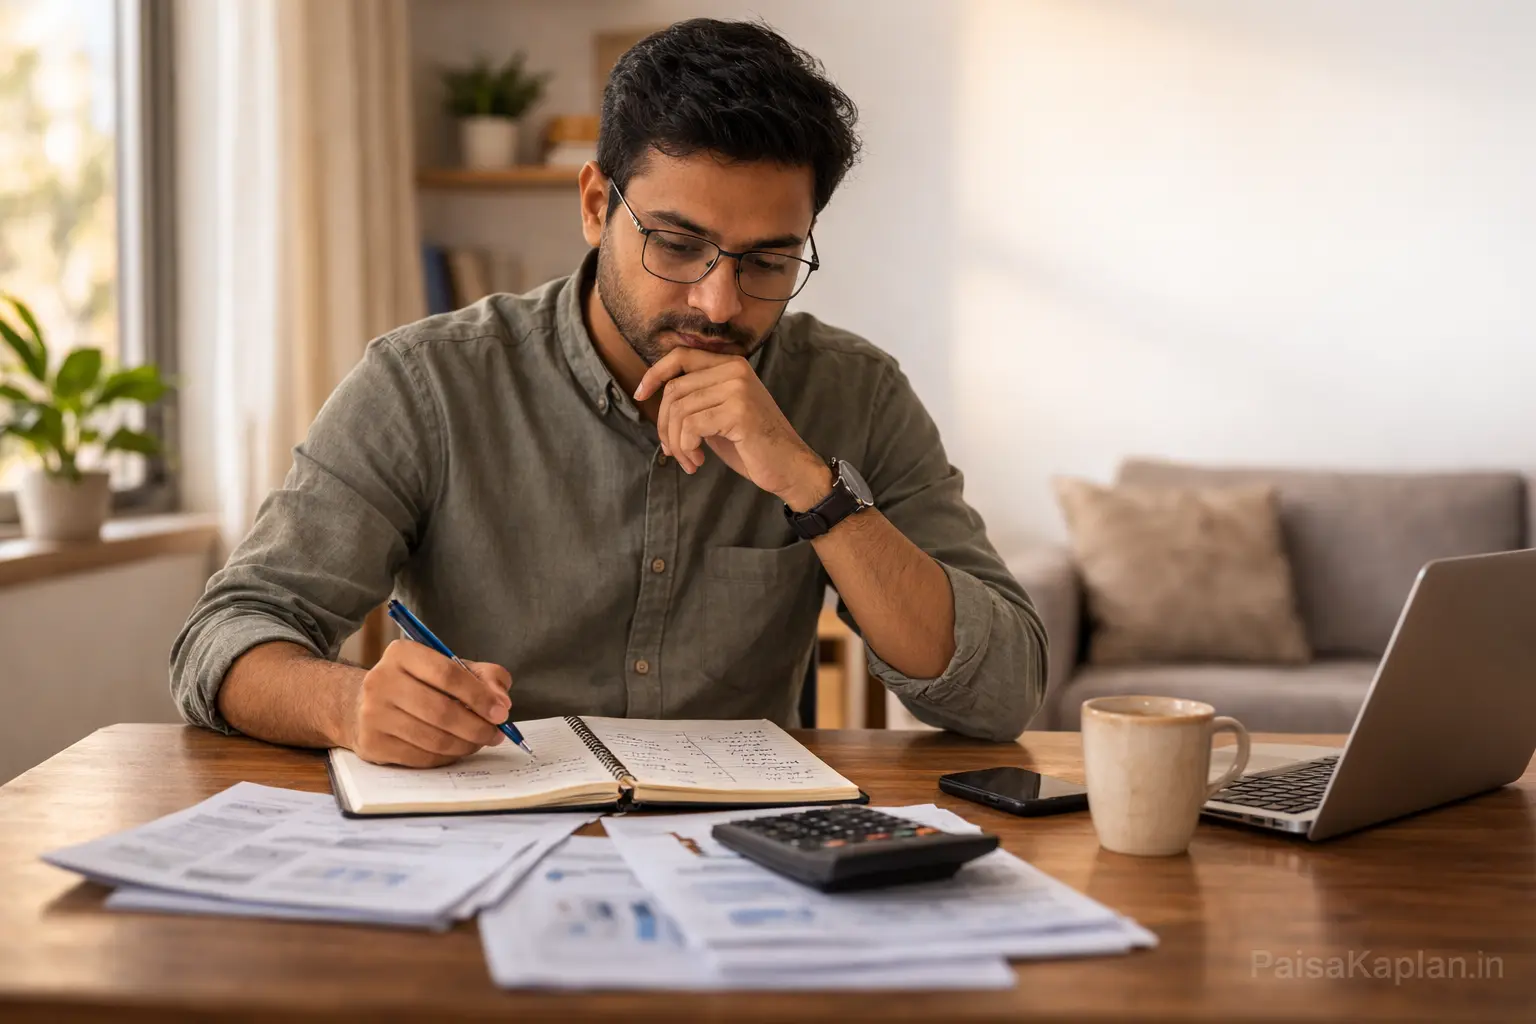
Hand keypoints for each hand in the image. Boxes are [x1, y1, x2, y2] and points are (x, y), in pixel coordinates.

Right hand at [343, 640, 512, 767]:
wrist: (362, 706)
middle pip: (441, 711)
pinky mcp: (372, 744)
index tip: (502, 712)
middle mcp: (381, 681)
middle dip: (477, 727)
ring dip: (465, 745)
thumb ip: (484, 676)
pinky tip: (455, 750)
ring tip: (479, 742)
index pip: (448, 674)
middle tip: (495, 734)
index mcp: (402, 654)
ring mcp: (373, 715)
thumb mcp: (449, 668)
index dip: (480, 696)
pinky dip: (445, 757)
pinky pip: (420, 758)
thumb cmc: (417, 684)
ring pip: (433, 739)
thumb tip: (501, 701)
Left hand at [634, 348, 833, 510]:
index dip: (655, 373)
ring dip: (676, 443)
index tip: (640, 395)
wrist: (789, 467)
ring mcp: (737, 388)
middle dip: (665, 425)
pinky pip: (691, 427)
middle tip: (672, 451)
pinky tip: (698, 463)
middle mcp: (734, 370)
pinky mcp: (738, 411)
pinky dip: (686, 449)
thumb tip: (652, 394)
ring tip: (688, 461)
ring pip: (680, 411)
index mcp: (731, 365)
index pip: (681, 356)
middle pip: (675, 389)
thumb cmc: (753, 445)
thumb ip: (696, 399)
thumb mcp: (719, 414)